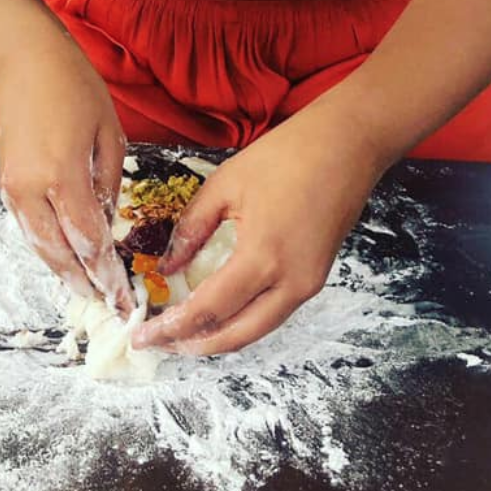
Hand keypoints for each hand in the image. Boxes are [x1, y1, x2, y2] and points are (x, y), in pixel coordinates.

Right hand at [0, 36, 133, 313]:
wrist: (22, 59)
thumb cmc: (71, 85)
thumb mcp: (109, 133)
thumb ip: (108, 184)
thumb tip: (107, 222)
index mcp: (62, 175)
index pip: (88, 240)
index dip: (106, 273)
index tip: (123, 297)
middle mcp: (31, 188)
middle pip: (58, 253)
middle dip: (83, 283)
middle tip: (106, 305)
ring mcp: (12, 187)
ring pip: (37, 245)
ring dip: (61, 271)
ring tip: (85, 290)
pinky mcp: (4, 181)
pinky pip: (26, 227)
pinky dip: (45, 247)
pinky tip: (62, 257)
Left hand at [133, 109, 388, 354]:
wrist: (348, 145)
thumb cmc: (286, 155)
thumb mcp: (225, 185)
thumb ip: (192, 228)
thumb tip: (168, 266)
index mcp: (262, 256)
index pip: (208, 309)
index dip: (172, 328)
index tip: (143, 337)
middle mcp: (291, 282)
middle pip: (237, 335)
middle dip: (195, 345)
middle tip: (160, 343)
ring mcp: (309, 283)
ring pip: (259, 329)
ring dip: (220, 338)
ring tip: (184, 334)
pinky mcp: (317, 277)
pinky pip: (275, 313)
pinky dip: (243, 321)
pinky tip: (220, 313)